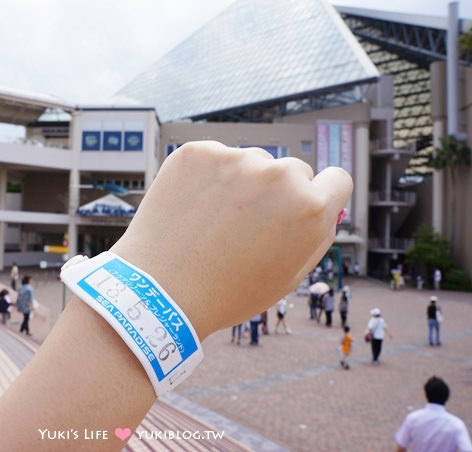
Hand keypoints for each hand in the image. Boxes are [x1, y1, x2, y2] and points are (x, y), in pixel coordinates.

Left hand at [110, 141, 351, 338]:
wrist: (159, 292)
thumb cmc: (226, 292)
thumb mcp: (289, 275)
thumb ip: (316, 234)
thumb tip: (328, 204)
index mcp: (311, 207)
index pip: (336, 180)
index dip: (320, 197)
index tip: (300, 207)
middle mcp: (278, 175)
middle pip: (292, 171)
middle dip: (276, 193)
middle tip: (245, 226)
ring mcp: (235, 160)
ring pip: (250, 163)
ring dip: (239, 183)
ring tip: (213, 222)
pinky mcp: (197, 152)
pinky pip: (214, 159)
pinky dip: (206, 178)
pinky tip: (192, 209)